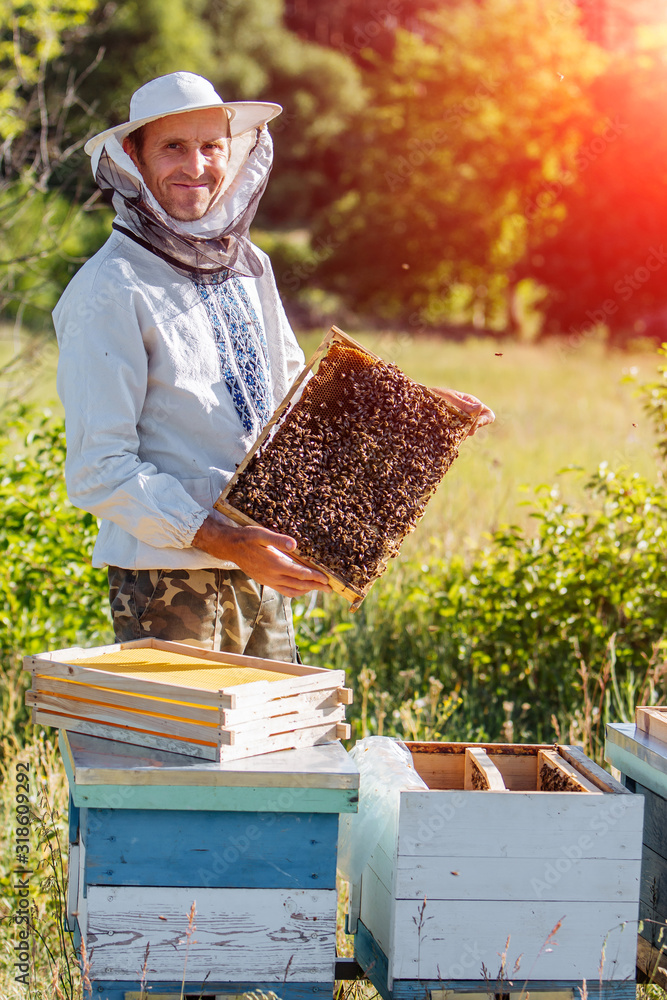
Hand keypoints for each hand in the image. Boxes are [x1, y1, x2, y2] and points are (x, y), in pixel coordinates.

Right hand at [192, 511, 330, 597]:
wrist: (230, 547)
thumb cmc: (247, 538)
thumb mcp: (261, 534)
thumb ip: (278, 540)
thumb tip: (294, 544)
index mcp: (274, 564)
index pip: (300, 574)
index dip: (314, 577)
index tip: (327, 579)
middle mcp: (272, 576)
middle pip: (299, 585)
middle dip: (315, 586)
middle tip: (330, 588)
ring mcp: (268, 580)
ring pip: (292, 590)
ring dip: (307, 591)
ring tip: (319, 589)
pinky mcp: (265, 581)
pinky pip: (284, 590)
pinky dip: (296, 591)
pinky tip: (302, 588)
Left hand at [429, 387, 494, 435]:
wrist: (418, 401)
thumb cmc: (434, 396)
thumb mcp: (449, 399)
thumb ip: (464, 405)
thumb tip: (481, 407)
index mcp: (471, 403)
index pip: (488, 414)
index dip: (484, 421)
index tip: (473, 424)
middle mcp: (468, 413)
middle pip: (480, 425)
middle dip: (473, 428)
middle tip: (463, 430)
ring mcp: (460, 421)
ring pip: (470, 432)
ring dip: (464, 433)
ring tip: (453, 432)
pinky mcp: (452, 428)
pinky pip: (459, 436)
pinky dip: (456, 437)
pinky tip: (449, 436)